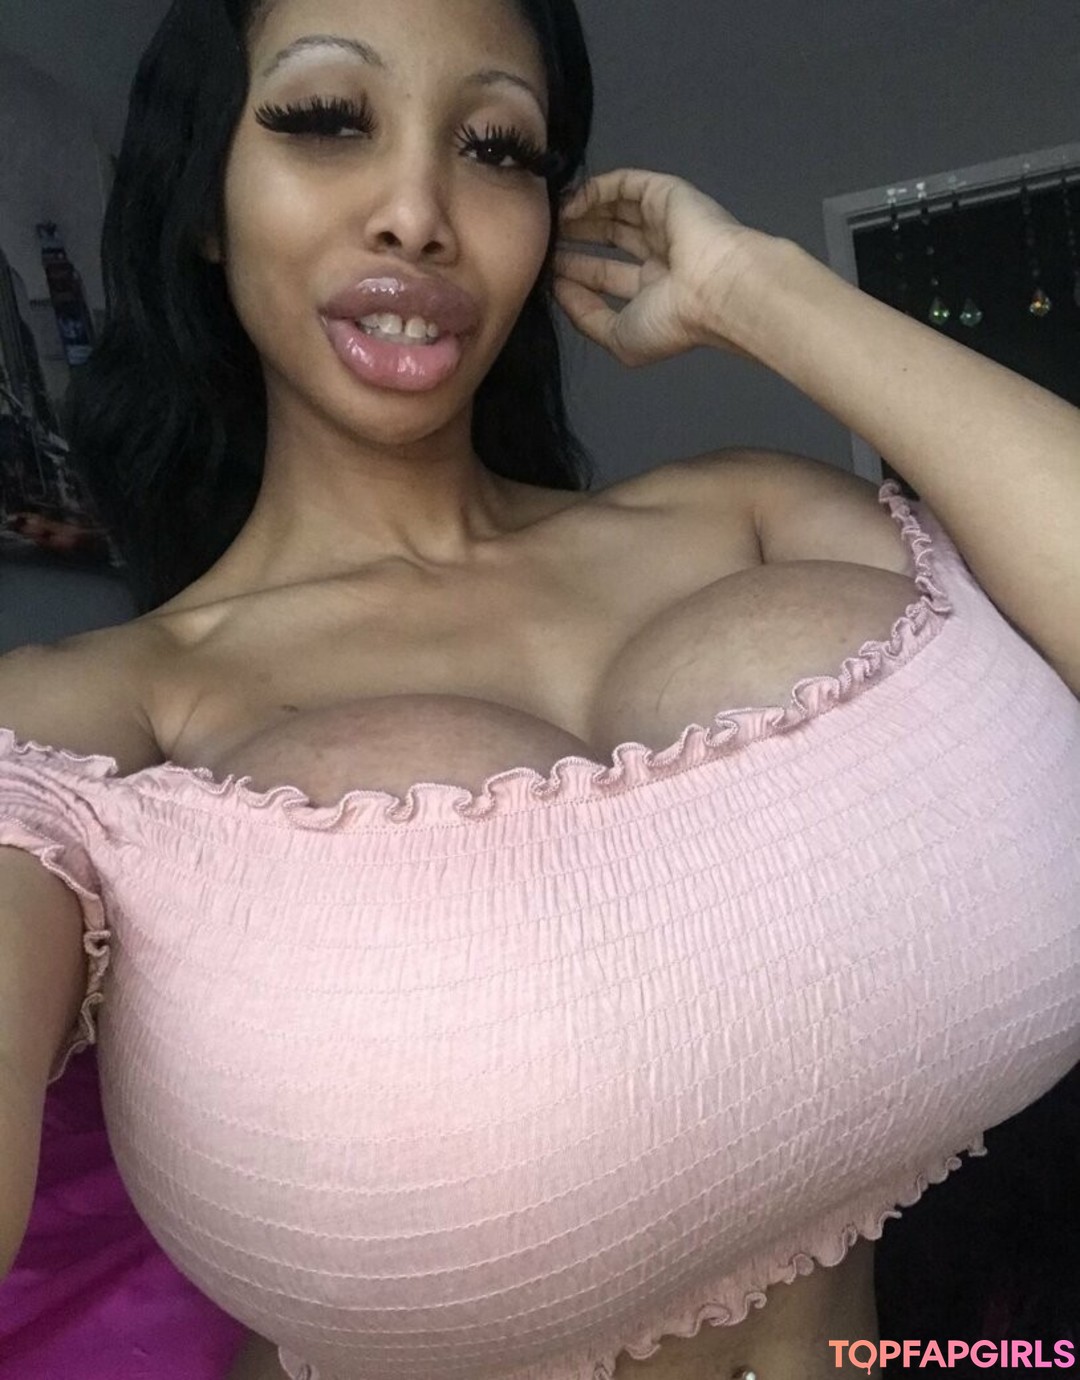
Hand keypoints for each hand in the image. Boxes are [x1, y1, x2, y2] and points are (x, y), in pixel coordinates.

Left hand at [553, 167, 769, 366]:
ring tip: (548, 219)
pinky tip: (567, 205)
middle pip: (608, 240)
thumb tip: (560, 290)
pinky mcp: (665, 194)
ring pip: (613, 210)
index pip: (607, 277)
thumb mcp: (619, 338)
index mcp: (654, 291)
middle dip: (576, 240)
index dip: (575, 273)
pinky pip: (622, 185)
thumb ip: (586, 318)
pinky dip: (593, 191)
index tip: (544, 271)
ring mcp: (662, 223)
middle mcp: (659, 255)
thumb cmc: (670, 322)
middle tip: (543, 239)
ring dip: (581, 214)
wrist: (714, 291)